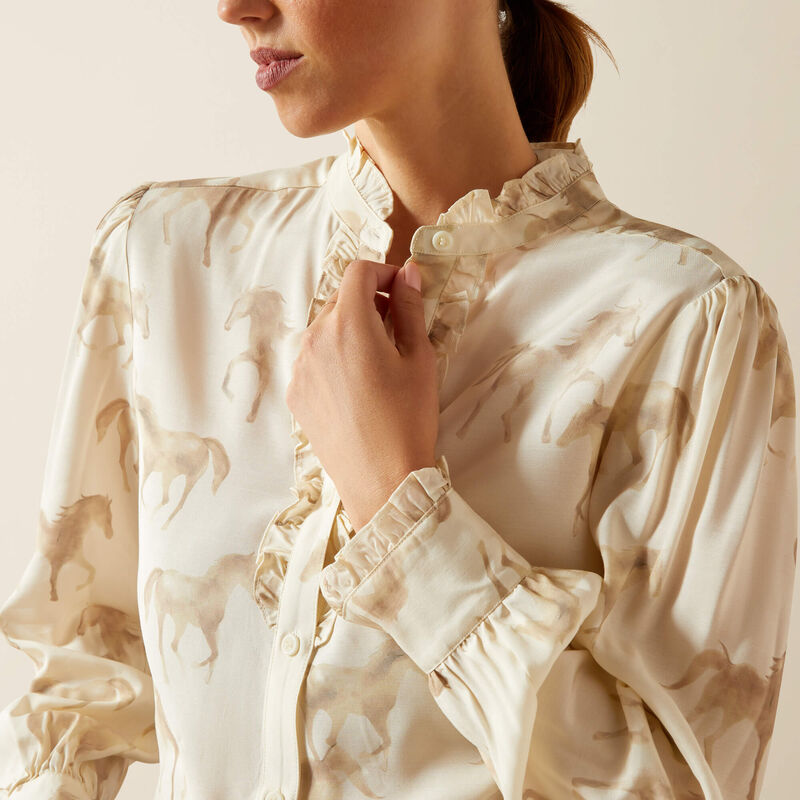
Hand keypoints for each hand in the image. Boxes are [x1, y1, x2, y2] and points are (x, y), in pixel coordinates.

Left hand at [285, 259, 439, 530]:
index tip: (401, 290)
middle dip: (368, 302)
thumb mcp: (419, 359)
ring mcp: (300, 368)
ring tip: (377, 361)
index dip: (383, 273)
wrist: (382, 480)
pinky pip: (313, 359)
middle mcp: (315, 339)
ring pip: (324, 330)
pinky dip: (334, 358)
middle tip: (396, 327)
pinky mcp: (296, 393)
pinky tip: (357, 387)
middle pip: (339, 300)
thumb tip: (408, 271)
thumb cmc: (408, 419)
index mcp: (349, 324)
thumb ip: (410, 308)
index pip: (358, 273)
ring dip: (350, 330)